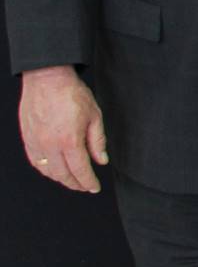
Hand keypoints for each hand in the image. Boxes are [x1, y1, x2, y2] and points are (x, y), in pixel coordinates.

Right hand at [19, 65, 106, 192]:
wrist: (47, 79)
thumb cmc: (72, 94)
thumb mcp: (94, 115)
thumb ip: (98, 141)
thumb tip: (101, 160)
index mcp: (70, 140)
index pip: (80, 170)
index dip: (88, 182)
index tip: (94, 187)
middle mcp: (50, 145)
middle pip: (63, 174)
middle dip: (76, 184)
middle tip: (85, 186)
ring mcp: (36, 143)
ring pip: (48, 171)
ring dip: (61, 179)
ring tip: (72, 180)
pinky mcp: (27, 138)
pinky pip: (36, 161)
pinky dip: (46, 170)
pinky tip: (54, 170)